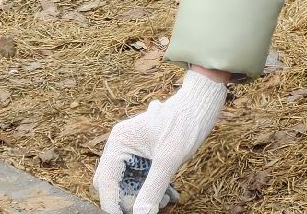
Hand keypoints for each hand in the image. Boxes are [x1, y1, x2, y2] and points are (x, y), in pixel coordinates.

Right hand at [93, 71, 226, 213]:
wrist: (201, 104)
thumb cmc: (185, 124)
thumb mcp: (168, 160)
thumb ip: (153, 188)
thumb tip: (141, 213)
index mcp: (119, 142)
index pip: (105, 181)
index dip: (112, 204)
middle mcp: (120, 145)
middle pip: (112, 183)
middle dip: (129, 199)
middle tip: (150, 208)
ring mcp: (131, 148)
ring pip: (126, 182)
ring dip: (142, 195)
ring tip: (166, 199)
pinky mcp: (143, 152)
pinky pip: (140, 176)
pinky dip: (152, 187)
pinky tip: (170, 194)